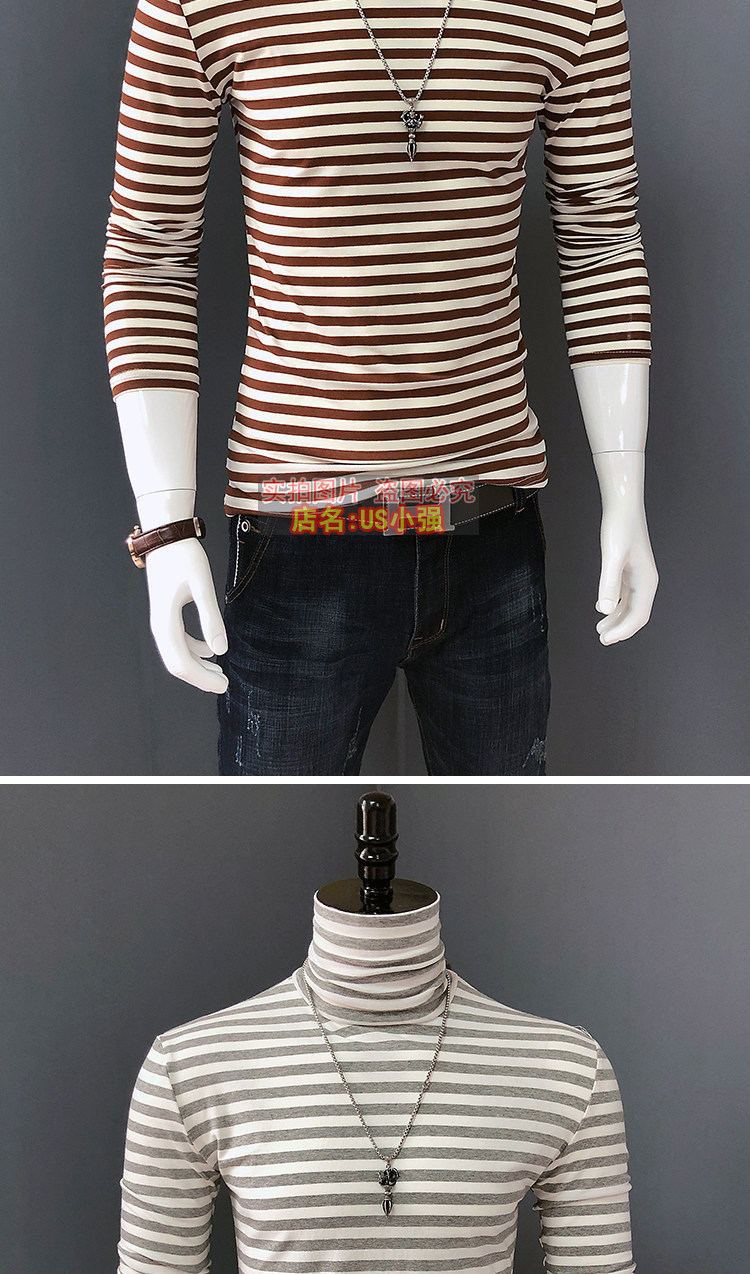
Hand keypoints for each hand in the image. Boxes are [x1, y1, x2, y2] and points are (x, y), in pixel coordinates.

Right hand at [144, 539, 228, 691]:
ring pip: (177, 654)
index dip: (202, 679)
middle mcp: (160, 625)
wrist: (166, 535)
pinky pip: (178, 640)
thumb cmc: (184, 557)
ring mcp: (162, 620)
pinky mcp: (167, 612)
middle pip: (177, 663)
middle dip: (200, 677)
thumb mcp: (203, 587)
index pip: (182, 663)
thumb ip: (211, 619)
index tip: (223, 686)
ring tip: (219, 673)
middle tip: (223, 685)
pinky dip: (194, 650)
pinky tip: (210, 650)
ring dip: (198, 665)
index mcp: (166, 623)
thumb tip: (220, 651)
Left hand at [595, 492, 658, 645]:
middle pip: (635, 614)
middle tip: (602, 639)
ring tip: (600, 629)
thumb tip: (606, 610)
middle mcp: (645, 581)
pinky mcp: (629, 568)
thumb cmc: (620, 527)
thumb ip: (609, 583)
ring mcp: (637, 575)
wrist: (623, 505)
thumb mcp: (613, 556)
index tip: (606, 639)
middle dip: (620, 629)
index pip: (638, 616)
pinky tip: (602, 607)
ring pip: (629, 605)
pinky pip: (624, 594)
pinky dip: (614, 605)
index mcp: (646, 581)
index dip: (623, 631)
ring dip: (616, 619)